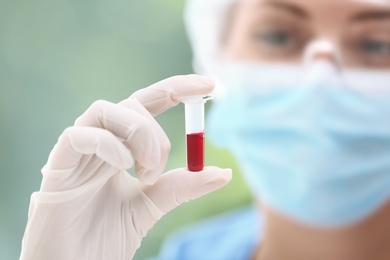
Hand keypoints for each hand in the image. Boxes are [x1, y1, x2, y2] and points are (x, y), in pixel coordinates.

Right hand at [20, 75, 231, 259]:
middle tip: (158, 171)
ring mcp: (78, 150)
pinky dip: (108, 144)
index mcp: (122, 145)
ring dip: (137, 135)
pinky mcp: (58, 165)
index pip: (148, 102)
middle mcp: (100, 140)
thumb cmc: (107, 234)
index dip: (176, 88)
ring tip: (145, 174)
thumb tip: (223, 173)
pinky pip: (78, 135)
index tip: (209, 84)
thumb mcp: (153, 205)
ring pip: (105, 110)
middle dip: (155, 134)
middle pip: (132, 105)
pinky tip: (124, 166)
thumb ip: (182, 186)